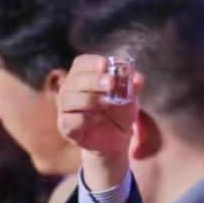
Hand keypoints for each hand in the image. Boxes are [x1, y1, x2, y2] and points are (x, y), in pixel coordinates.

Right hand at [57, 53, 138, 190]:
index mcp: (84, 76)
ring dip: (89, 98)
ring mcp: (66, 108)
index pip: (81, 63)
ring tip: (107, 102)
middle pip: (75, 79)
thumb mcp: (129, 98)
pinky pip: (69, 120)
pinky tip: (96, 118)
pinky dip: (83, 118)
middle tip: (111, 83)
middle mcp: (71, 89)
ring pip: (68, 98)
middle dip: (93, 80)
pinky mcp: (66, 127)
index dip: (92, 62)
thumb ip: (132, 88)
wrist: (116, 140)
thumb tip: (138, 78)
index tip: (105, 64)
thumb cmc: (119, 113)